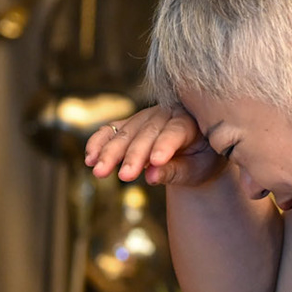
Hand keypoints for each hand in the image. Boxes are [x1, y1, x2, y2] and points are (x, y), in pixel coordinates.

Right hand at [84, 105, 226, 187]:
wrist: (196, 150)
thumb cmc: (202, 160)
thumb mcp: (197, 170)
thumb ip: (176, 172)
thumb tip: (152, 176)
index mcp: (189, 122)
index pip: (175, 133)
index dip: (164, 146)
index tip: (155, 162)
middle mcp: (166, 114)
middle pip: (147, 134)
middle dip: (133, 155)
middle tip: (124, 176)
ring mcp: (146, 116)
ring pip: (126, 132)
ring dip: (110, 152)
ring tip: (99, 171)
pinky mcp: (130, 123)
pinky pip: (111, 130)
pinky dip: (99, 143)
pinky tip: (90, 158)